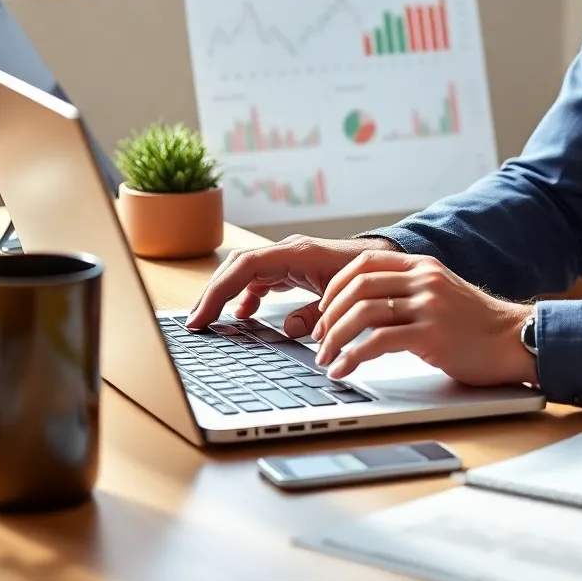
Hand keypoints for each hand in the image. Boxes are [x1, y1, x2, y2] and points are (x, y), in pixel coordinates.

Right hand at [184, 235, 398, 335]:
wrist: (386, 258)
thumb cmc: (367, 275)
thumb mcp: (342, 299)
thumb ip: (315, 314)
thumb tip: (287, 329)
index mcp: (298, 253)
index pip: (245, 267)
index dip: (219, 291)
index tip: (202, 316)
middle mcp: (289, 251)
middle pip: (238, 267)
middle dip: (213, 293)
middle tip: (195, 323)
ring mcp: (289, 258)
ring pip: (246, 271)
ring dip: (226, 293)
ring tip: (209, 320)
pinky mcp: (292, 266)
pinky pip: (260, 277)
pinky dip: (247, 293)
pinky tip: (243, 314)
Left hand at [312, 249, 536, 387]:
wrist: (514, 339)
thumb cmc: (476, 325)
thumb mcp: (441, 293)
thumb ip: (409, 291)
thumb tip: (365, 305)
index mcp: (422, 266)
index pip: (364, 263)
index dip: (336, 285)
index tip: (323, 308)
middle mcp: (423, 280)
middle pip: (358, 286)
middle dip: (329, 314)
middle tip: (319, 338)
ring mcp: (428, 306)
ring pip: (363, 312)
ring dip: (335, 337)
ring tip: (326, 358)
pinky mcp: (432, 335)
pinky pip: (378, 343)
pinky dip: (352, 357)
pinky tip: (343, 370)